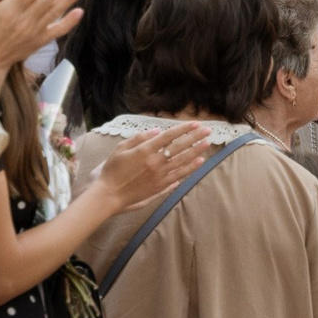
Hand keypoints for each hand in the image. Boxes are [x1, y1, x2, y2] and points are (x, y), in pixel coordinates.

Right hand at [85, 120, 209, 215]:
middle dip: (195, 137)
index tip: (195, 124)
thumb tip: (157, 130)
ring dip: (197, 151)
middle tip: (208, 130)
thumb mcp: (120, 148)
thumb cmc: (112, 169)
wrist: (110, 193)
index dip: (183, 129)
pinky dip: (190, 168)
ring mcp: (159, 175)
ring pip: (183, 161)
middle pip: (179, 147)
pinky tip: (199, 161)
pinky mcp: (161, 185)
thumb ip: (139, 138)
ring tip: (207, 143)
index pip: (168, 136)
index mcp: (144, 150)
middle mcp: (155, 162)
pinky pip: (179, 175)